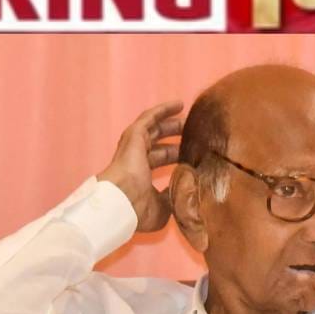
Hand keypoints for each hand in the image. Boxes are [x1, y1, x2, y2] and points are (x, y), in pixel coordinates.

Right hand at [97, 100, 185, 232]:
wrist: (121, 202)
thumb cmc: (139, 209)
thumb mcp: (164, 207)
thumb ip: (174, 195)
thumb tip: (186, 187)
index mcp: (140, 177)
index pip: (159, 162)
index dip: (174, 157)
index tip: (192, 154)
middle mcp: (136, 160)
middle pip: (158, 145)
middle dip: (175, 139)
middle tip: (193, 134)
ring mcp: (133, 147)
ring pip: (154, 129)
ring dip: (170, 123)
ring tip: (188, 116)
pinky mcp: (134, 135)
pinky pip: (149, 118)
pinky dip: (163, 110)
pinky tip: (179, 104)